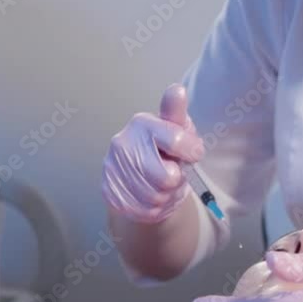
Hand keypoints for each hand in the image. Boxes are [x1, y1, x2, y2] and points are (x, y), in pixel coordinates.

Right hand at [101, 83, 204, 222]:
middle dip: (176, 179)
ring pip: (155, 198)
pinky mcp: (110, 192)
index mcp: (142, 124)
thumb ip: (177, 113)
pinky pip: (143, 211)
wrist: (143, 177)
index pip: (175, 140)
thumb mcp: (178, 128)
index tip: (192, 152)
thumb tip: (177, 90)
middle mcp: (122, 144)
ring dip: (167, 196)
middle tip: (172, 171)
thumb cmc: (166, 149)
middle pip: (165, 177)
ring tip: (163, 185)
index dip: (191, 151)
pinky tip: (152, 197)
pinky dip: (155, 209)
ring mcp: (112, 169)